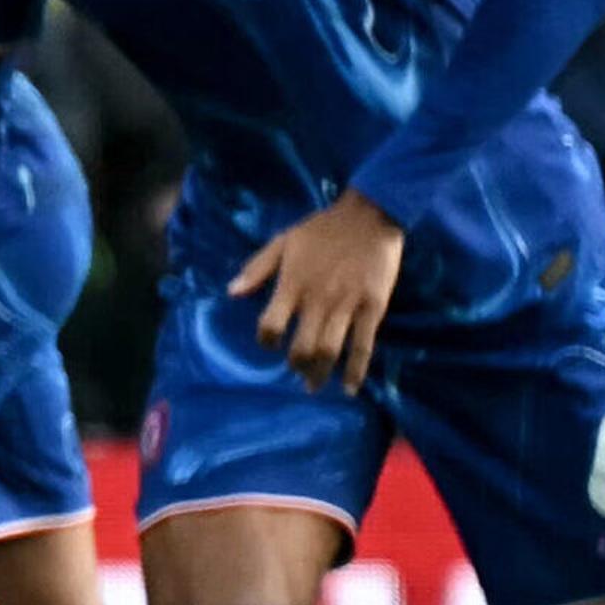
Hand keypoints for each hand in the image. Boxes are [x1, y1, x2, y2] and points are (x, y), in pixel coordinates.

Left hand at [228, 191, 405, 390]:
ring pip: (329, 351)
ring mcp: (346, 305)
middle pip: (301, 346)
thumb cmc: (322, 228)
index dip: (266, 340)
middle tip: (296, 373)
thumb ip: (256, 268)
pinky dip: (355, 371)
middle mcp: (317, 300)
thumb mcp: (283, 241)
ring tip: (313, 385)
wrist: (368, 215)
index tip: (270, 344)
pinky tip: (349, 388)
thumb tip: (231, 293)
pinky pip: (363, 346)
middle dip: (296, 366)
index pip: (270, 324)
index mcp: (292, 284)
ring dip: (319, 373)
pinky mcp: (372, 307)